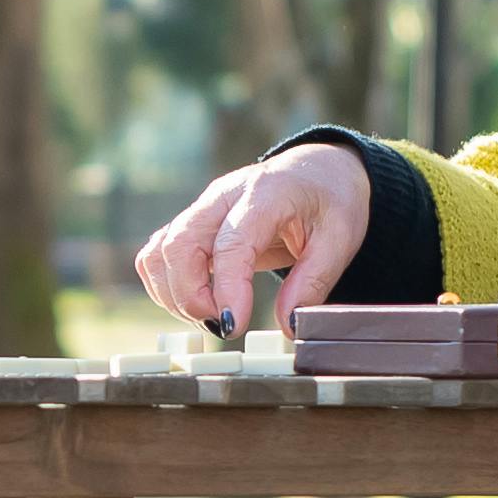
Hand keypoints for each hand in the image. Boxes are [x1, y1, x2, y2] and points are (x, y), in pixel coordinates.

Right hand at [136, 140, 372, 332]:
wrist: (317, 170)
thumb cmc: (330, 201)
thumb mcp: (339, 239)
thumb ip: (313, 282)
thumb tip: (287, 325)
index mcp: (265, 194)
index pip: (231, 243)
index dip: (226, 288)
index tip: (234, 326)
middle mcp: (222, 197)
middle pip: (179, 245)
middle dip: (191, 297)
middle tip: (225, 327)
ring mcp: (201, 209)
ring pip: (159, 253)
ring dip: (175, 295)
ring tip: (214, 317)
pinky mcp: (191, 224)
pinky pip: (158, 255)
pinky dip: (167, 286)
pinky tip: (200, 303)